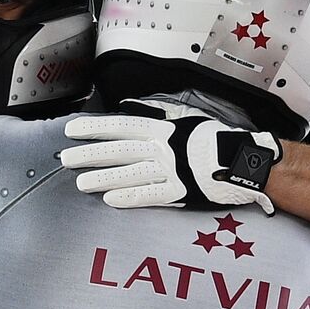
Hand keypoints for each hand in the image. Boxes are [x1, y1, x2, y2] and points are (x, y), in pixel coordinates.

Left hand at [62, 99, 282, 213]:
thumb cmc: (214, 139)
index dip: (94, 128)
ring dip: (102, 178)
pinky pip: (150, 195)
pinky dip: (129, 197)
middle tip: (65, 159)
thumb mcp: (184, 119)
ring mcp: (170, 171)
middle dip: (89, 154)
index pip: (120, 126)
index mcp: (162, 129)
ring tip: (79, 183)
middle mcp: (162, 149)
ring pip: (129, 174)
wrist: (244, 160)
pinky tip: (109, 200)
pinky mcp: (179, 191)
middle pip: (119, 151)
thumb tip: (130, 108)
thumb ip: (156, 115)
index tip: (72, 130)